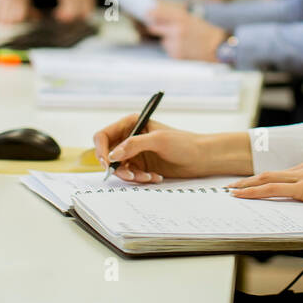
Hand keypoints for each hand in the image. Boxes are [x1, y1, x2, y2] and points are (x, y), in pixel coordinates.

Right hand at [92, 115, 206, 182]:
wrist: (201, 158)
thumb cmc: (183, 143)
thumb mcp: (158, 141)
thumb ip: (134, 145)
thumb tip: (112, 155)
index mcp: (131, 123)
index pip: (103, 136)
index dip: (101, 150)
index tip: (107, 164)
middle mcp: (130, 137)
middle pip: (109, 155)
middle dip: (118, 168)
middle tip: (131, 176)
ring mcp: (135, 153)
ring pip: (120, 169)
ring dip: (132, 176)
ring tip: (149, 177)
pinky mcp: (141, 166)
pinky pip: (131, 176)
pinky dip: (140, 179)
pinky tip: (155, 177)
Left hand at [146, 5, 226, 61]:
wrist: (216, 46)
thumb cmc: (202, 30)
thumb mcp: (189, 17)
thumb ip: (172, 15)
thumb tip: (152, 12)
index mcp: (181, 17)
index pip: (156, 12)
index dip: (149, 13)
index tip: (146, 13)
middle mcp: (177, 29)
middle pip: (153, 27)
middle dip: (154, 27)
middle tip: (161, 27)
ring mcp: (175, 43)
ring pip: (161, 40)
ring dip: (166, 39)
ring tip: (182, 39)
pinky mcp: (175, 54)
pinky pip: (168, 49)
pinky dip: (172, 48)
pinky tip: (183, 47)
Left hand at [227, 161, 302, 214]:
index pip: (281, 174)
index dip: (263, 179)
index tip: (251, 183)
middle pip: (269, 174)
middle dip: (248, 180)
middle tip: (232, 186)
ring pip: (268, 179)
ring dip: (247, 185)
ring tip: (232, 191)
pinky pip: (274, 190)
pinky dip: (256, 192)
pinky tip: (245, 195)